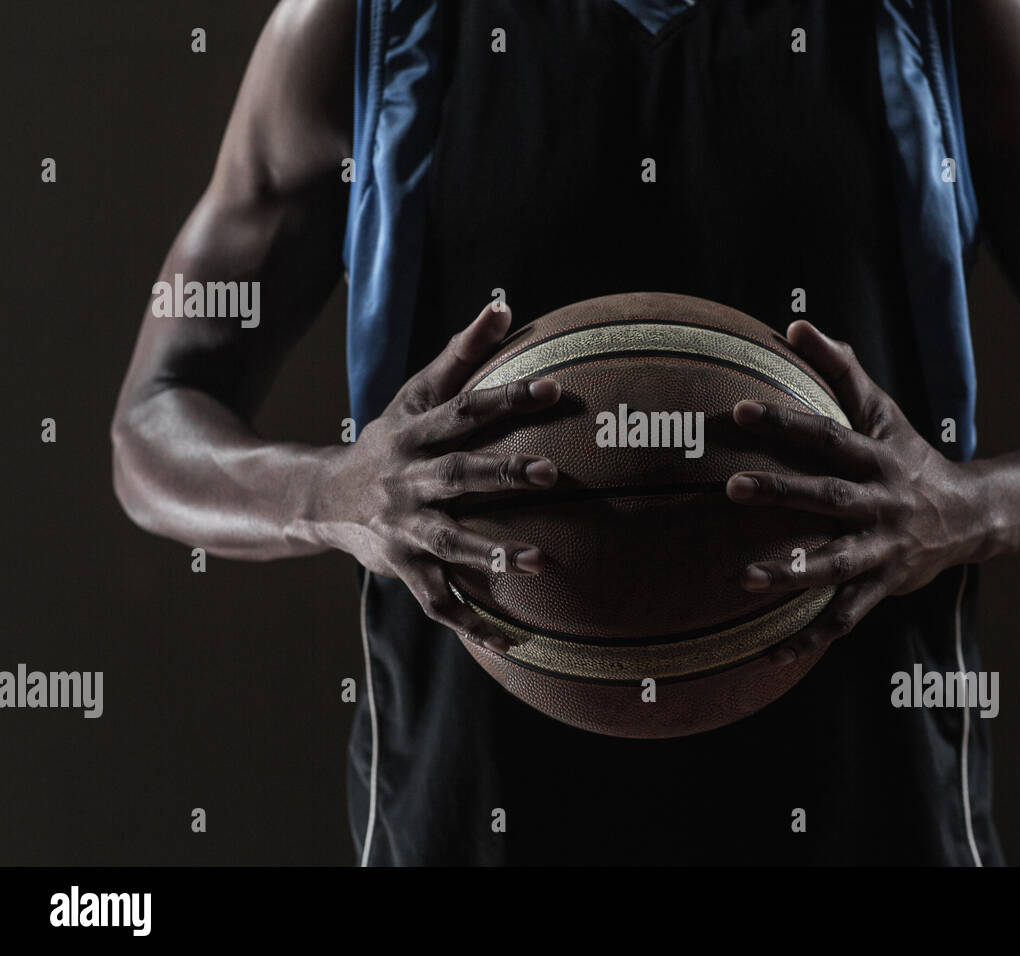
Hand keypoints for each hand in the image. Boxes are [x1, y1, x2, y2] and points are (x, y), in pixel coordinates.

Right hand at [313, 302, 560, 654]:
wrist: (319, 498)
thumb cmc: (387, 440)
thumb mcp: (414, 394)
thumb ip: (462, 355)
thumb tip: (504, 304)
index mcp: (414, 435)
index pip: (464, 411)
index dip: (505, 399)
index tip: (553, 389)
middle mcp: (407, 481)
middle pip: (457, 475)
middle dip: (501, 474)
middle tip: (551, 473)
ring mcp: (403, 529)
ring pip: (446, 543)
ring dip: (490, 553)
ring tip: (540, 562)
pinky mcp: (403, 567)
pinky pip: (438, 600)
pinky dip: (471, 622)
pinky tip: (510, 639)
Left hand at [725, 320, 983, 665]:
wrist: (972, 518)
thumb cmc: (909, 456)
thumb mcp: (882, 412)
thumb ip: (841, 369)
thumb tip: (796, 324)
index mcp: (878, 458)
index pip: (827, 434)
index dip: (787, 421)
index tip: (739, 408)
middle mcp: (881, 503)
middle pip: (828, 497)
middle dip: (781, 493)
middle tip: (730, 487)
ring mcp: (883, 550)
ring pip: (837, 564)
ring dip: (792, 571)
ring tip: (743, 578)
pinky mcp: (882, 588)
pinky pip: (843, 617)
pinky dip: (809, 637)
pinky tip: (768, 653)